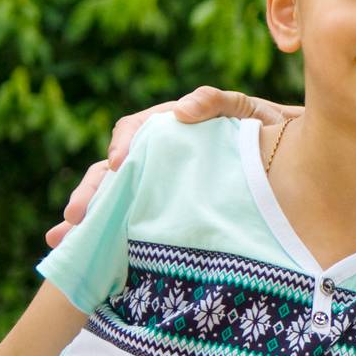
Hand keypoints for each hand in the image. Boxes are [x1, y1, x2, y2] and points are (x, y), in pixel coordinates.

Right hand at [44, 87, 296, 246]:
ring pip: (116, 198)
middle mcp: (161, 156)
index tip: (118, 165)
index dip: (123, 146)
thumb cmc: (267, 128)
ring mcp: (163, 184)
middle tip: (74, 217)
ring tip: (62, 240)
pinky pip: (135, 220)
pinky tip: (84, 254)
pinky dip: (109, 235)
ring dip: (89, 219)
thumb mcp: (245, 110)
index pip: (135, 131)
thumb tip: (180, 110)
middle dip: (91, 192)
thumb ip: (215, 101)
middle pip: (113, 171)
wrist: (293, 158)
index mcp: (172, 128)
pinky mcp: (168, 209)